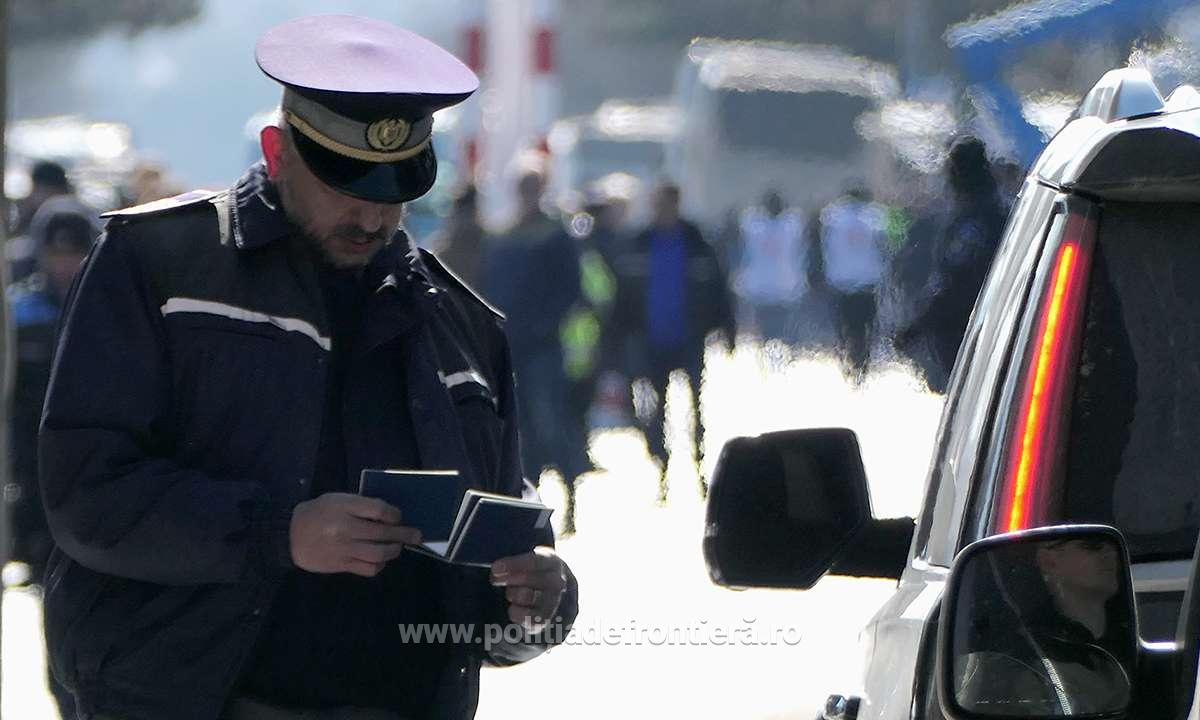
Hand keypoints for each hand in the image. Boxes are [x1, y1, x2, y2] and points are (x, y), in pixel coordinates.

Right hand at [289, 493, 421, 577]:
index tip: (399, 516)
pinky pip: (368, 569)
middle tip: (417, 535)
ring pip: (378, 553)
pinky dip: (379, 565)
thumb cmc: (319, 512)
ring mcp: (344, 549)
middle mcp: (345, 529)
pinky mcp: (341, 565)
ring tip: (398, 547)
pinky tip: (381, 559)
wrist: (290, 536)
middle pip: (383, 532)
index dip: (394, 514)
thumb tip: (390, 514)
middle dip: (404, 534)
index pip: (379, 509)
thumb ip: (362, 505)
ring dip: (394, 551)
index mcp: (344, 507)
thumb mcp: (338, 499)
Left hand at [490, 546, 568, 629]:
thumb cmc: (531, 574)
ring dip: (512, 593)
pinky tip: (514, 607)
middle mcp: (556, 582)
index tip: (495, 568)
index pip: (534, 562)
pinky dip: (514, 612)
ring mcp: (553, 602)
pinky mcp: (544, 620)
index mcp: (551, 562)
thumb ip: (514, 562)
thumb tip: (497, 567)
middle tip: (495, 578)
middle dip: (507, 578)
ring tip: (511, 593)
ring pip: (525, 596)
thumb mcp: (527, 563)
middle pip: (528, 579)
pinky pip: (523, 616)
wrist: (549, 599)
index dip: (513, 564)